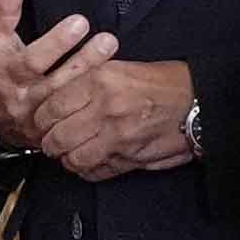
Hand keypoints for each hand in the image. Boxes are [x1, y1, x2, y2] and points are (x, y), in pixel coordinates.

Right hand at [0, 0, 108, 162]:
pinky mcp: (60, 132)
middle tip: (109, 39)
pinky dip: (99, 101)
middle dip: (85, 60)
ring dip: (96, 76)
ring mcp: (44, 118)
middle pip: (58, 82)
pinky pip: (82, 118)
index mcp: (8, 73)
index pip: (32, 59)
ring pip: (73, 100)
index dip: (56, 42)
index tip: (81, 21)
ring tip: (115, 51)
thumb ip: (2, 8)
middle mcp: (26, 98)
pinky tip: (120, 83)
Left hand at [41, 33, 199, 178]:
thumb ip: (88, 81)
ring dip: (68, 158)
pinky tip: (89, 161)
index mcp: (101, 81)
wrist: (198, 103)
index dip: (41, 118)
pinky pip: (96, 172)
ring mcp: (119, 137)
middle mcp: (106, 109)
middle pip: (57, 136)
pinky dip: (87, 170)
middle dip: (50, 142)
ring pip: (74, 158)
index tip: (41, 121)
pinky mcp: (131, 158)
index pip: (52, 106)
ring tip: (69, 152)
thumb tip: (58, 96)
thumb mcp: (121, 68)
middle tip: (51, 140)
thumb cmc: (163, 83)